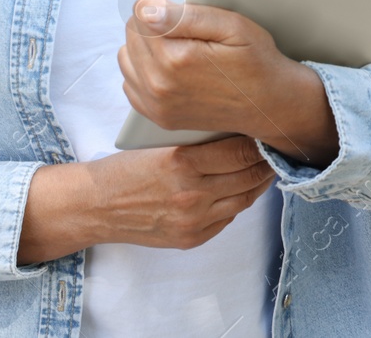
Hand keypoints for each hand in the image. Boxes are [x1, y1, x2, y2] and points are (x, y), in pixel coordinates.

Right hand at [18, 136, 275, 261]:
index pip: (240, 151)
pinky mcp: (190, 238)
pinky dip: (238, 202)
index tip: (267, 132)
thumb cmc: (125, 168)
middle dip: (265, 162)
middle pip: (248, 176)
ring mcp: (192, 220)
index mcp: (182, 161)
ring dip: (257, 184)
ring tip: (264, 169)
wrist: (97, 206)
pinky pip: (227, 219)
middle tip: (273, 149)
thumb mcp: (160, 144)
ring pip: (243, 199)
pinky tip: (240, 189)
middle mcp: (191, 193)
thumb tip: (237, 133)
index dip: (259, 142)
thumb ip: (197, 142)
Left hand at [119, 0, 291, 140]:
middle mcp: (159, 85)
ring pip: (126, 58)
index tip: (179, 10)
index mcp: (174, 59)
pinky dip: (143, 72)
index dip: (160, 4)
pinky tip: (168, 68)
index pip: (140, 14)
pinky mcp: (158, 117)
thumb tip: (145, 9)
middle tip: (185, 29)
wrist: (269, 104)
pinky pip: (130, 84)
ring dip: (145, 47)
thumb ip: (185, 16)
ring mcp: (157, 105)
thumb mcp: (232, 26)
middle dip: (152, 24)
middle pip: (131, 34)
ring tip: (175, 46)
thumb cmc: (255, 61)